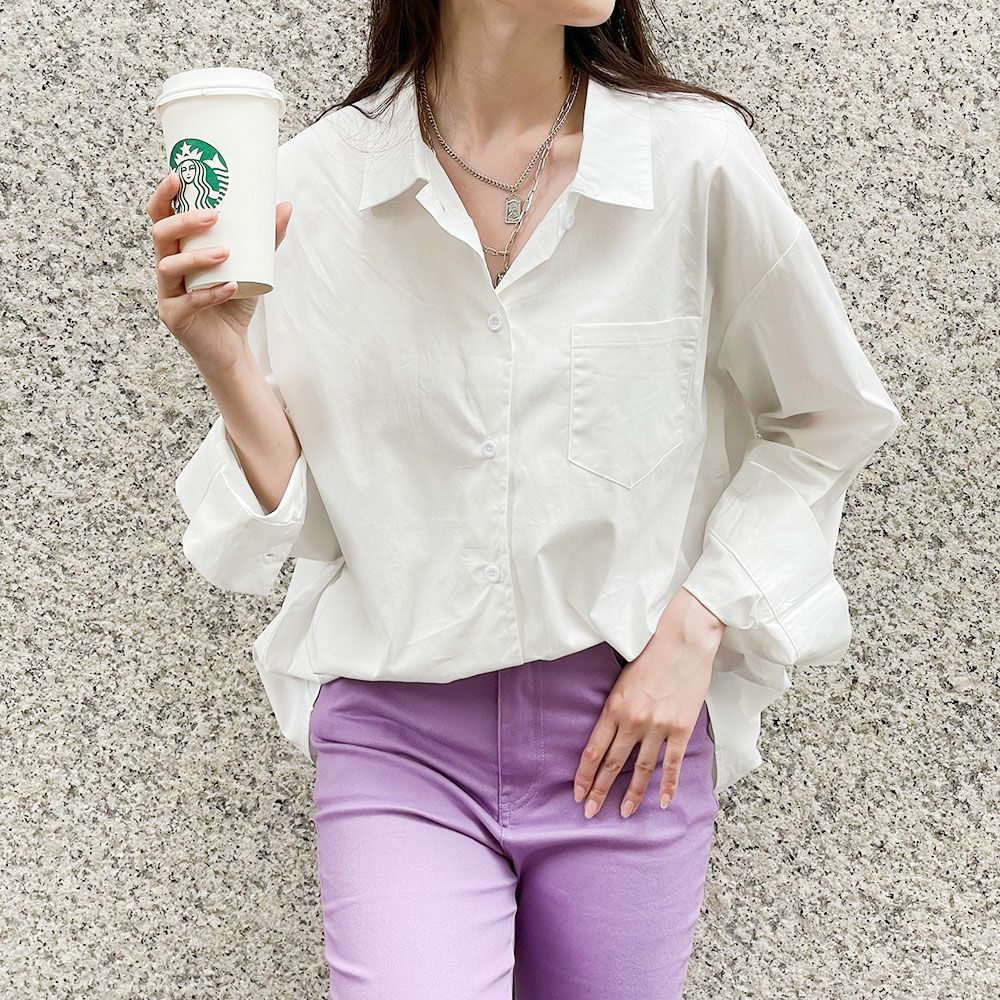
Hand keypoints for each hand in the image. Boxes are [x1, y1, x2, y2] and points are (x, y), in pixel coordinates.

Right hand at [146, 170, 292, 378]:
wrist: (232, 346)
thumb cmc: (235, 300)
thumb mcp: (253, 265)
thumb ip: (266, 239)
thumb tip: (285, 205)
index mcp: (178, 249)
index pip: (161, 216)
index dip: (163, 196)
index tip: (177, 176)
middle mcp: (167, 267)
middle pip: (160, 235)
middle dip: (183, 222)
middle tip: (214, 216)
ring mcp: (168, 293)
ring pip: (168, 267)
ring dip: (197, 257)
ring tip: (225, 254)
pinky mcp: (175, 317)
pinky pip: (188, 302)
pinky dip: (211, 293)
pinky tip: (231, 287)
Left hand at [572, 588, 724, 817]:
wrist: (683, 642)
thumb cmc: (650, 656)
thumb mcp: (621, 680)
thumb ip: (614, 709)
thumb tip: (606, 735)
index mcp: (614, 708)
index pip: (593, 750)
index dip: (584, 775)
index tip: (578, 793)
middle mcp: (633, 721)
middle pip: (612, 764)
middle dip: (600, 791)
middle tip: (590, 813)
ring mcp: (658, 726)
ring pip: (641, 769)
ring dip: (632, 794)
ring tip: (624, 812)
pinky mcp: (681, 728)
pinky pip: (671, 763)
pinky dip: (668, 784)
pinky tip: (662, 801)